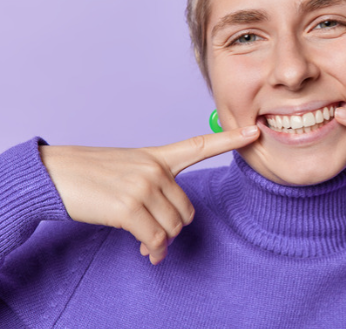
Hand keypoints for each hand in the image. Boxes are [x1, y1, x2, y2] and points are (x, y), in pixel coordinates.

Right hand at [39, 126, 259, 264]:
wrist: (53, 174)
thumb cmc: (91, 175)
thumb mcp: (128, 170)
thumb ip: (154, 193)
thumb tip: (165, 236)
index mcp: (157, 156)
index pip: (200, 145)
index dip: (230, 140)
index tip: (254, 132)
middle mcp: (155, 169)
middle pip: (187, 210)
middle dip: (174, 228)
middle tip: (156, 236)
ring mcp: (143, 186)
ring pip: (173, 226)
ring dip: (161, 241)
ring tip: (147, 243)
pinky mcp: (129, 207)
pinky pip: (155, 238)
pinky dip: (152, 249)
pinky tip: (144, 250)